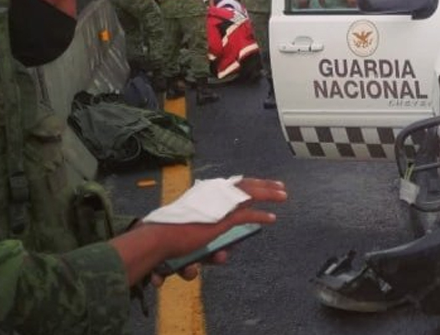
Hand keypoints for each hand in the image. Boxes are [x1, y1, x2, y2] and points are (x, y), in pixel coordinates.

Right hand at [113, 178, 286, 284]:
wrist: (156, 240)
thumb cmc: (167, 240)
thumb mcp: (189, 237)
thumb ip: (205, 247)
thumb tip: (221, 256)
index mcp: (203, 196)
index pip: (228, 186)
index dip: (245, 184)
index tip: (257, 184)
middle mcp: (210, 197)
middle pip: (242, 186)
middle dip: (263, 185)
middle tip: (279, 185)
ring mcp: (216, 207)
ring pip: (249, 195)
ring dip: (268, 193)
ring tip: (283, 194)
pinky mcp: (220, 220)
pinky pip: (246, 216)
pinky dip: (260, 216)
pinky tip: (272, 218)